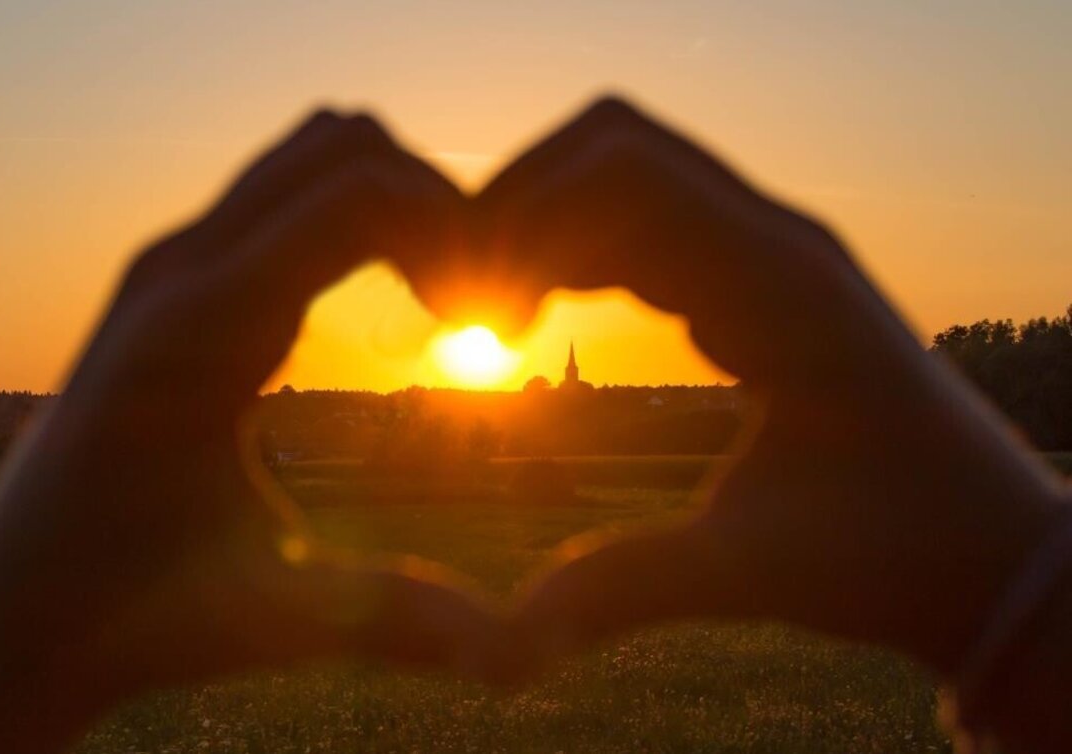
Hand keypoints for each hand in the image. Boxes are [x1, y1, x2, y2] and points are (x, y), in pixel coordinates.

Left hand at [0, 112, 504, 752]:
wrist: (16, 604)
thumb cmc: (129, 611)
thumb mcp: (273, 616)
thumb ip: (395, 623)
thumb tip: (510, 656)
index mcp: (201, 333)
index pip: (355, 194)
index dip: (454, 233)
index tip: (490, 311)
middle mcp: (179, 271)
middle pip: (341, 145)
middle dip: (432, 200)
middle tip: (471, 294)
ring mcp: (171, 264)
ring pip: (310, 156)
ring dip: (393, 198)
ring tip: (437, 292)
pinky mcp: (179, 278)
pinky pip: (284, 197)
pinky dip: (355, 217)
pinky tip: (385, 296)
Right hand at [403, 98, 1067, 675]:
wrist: (987, 547)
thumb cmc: (897, 551)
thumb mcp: (758, 569)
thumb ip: (631, 586)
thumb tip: (505, 648)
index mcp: (780, 284)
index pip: (625, 173)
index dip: (522, 221)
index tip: (474, 316)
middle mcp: (775, 244)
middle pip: (615, 150)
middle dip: (520, 207)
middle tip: (468, 306)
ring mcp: (768, 254)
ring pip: (628, 179)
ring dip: (547, 225)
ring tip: (497, 318)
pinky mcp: (756, 280)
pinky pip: (648, 226)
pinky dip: (580, 250)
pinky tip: (542, 315)